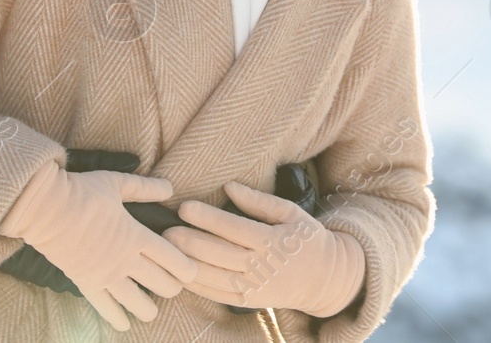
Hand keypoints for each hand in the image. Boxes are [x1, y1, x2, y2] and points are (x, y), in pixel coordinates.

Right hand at [0, 162, 198, 330]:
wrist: (45, 208)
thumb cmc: (82, 192)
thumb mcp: (117, 184)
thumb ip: (145, 188)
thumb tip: (170, 187)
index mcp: (136, 235)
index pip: (171, 258)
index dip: (186, 269)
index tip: (192, 273)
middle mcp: (125, 259)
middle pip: (159, 283)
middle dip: (171, 287)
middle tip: (174, 287)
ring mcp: (106, 275)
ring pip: (136, 301)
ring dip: (148, 308)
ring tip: (152, 310)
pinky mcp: (86, 283)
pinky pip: (105, 308)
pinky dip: (116, 318)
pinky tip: (124, 324)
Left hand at [164, 181, 365, 317]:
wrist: (324, 279)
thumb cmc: (306, 239)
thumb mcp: (291, 212)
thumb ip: (259, 201)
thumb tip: (229, 187)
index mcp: (273, 241)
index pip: (233, 228)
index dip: (207, 218)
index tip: (185, 207)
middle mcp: (262, 267)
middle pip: (219, 254)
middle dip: (190, 241)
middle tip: (166, 229)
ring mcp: (254, 288)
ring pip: (214, 277)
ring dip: (188, 264)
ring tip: (167, 250)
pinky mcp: (248, 302)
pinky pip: (217, 295)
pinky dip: (196, 285)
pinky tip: (181, 272)